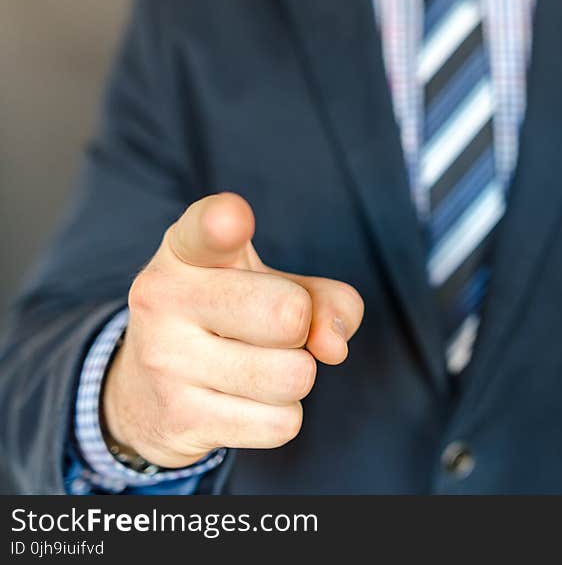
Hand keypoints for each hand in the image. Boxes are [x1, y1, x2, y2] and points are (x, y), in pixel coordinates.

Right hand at [102, 193, 363, 467]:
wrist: (144, 393)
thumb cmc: (229, 320)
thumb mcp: (274, 287)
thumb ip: (327, 299)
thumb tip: (333, 347)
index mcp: (187, 251)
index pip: (205, 230)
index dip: (224, 223)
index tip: (232, 221)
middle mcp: (164, 296)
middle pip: (289, 314)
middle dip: (301, 329)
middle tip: (269, 331)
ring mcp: (165, 360)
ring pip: (293, 376)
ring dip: (294, 378)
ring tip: (256, 367)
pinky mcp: (179, 418)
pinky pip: (280, 423)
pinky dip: (280, 417)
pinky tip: (243, 403)